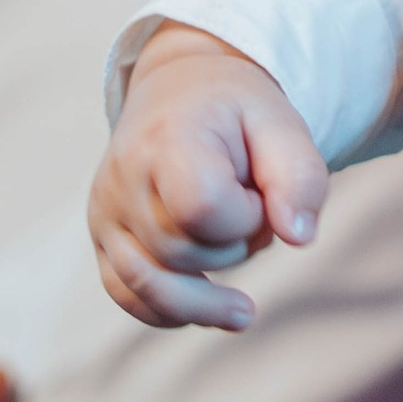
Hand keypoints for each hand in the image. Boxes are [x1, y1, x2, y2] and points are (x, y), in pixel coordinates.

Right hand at [90, 23, 331, 330]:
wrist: (181, 90)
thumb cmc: (235, 111)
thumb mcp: (281, 122)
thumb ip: (300, 176)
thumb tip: (299, 238)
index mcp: (168, 138)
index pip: (202, 209)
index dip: (244, 217)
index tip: (258, 192)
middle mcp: (124, 176)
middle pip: (181, 253)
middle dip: (231, 249)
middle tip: (250, 212)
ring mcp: (106, 210)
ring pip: (149, 286)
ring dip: (203, 299)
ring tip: (244, 311)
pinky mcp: (103, 237)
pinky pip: (125, 294)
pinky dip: (168, 311)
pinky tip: (205, 308)